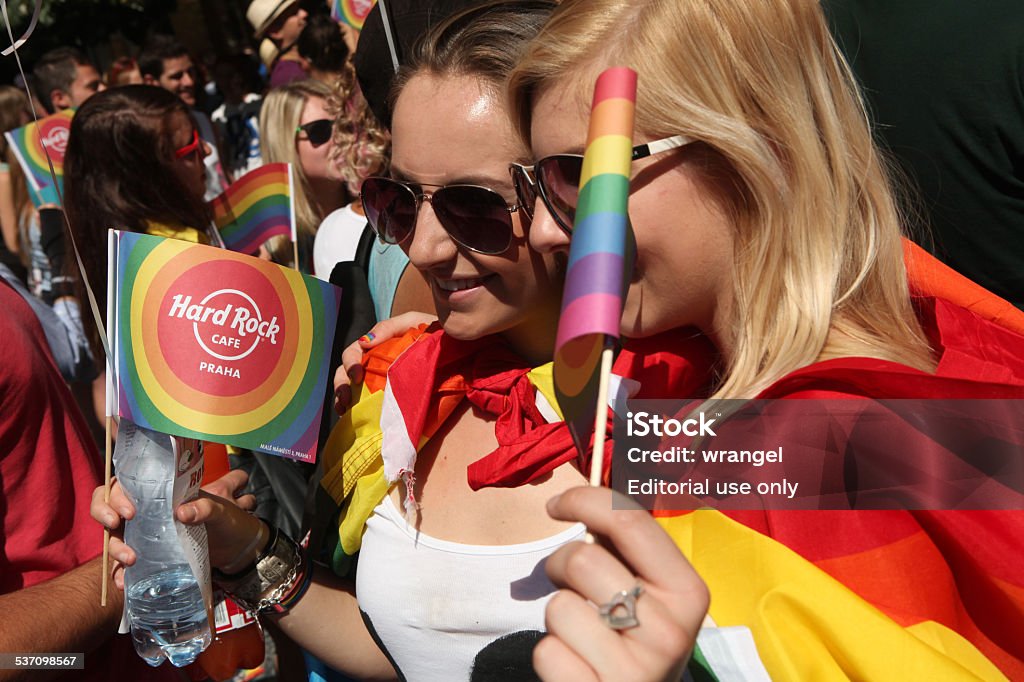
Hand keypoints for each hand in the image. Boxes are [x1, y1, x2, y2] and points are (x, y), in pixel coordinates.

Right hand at [91, 469, 256, 588]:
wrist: (238, 548)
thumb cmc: (228, 521)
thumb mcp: (222, 511)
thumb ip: (206, 507)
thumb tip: (182, 512)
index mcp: (160, 493)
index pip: (124, 485)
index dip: (117, 496)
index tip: (129, 512)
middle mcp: (147, 511)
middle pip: (110, 507)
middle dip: (105, 515)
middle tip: (117, 527)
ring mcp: (144, 534)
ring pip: (114, 536)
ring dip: (114, 548)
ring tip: (130, 560)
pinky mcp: (148, 555)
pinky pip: (123, 562)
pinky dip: (120, 572)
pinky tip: (123, 582)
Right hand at [333, 310, 436, 413]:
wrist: (460, 351)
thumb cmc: (435, 333)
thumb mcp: (414, 322)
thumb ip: (389, 327)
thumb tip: (364, 342)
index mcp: (377, 346)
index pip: (354, 353)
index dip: (350, 362)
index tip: (356, 375)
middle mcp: (375, 364)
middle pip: (347, 373)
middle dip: (341, 385)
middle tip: (345, 398)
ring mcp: (381, 383)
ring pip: (352, 390)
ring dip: (343, 399)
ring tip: (343, 409)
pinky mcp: (392, 399)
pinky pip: (370, 406)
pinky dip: (357, 411)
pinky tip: (353, 417)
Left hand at [537, 487, 708, 681]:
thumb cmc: (636, 639)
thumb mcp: (650, 595)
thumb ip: (624, 551)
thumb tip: (579, 501)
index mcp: (688, 593)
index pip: (631, 523)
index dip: (584, 500)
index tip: (557, 504)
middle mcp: (670, 633)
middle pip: (583, 560)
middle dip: (560, 565)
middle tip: (568, 582)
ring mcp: (636, 671)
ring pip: (559, 607)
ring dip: (558, 617)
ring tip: (582, 635)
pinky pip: (547, 651)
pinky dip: (552, 655)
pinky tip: (577, 666)